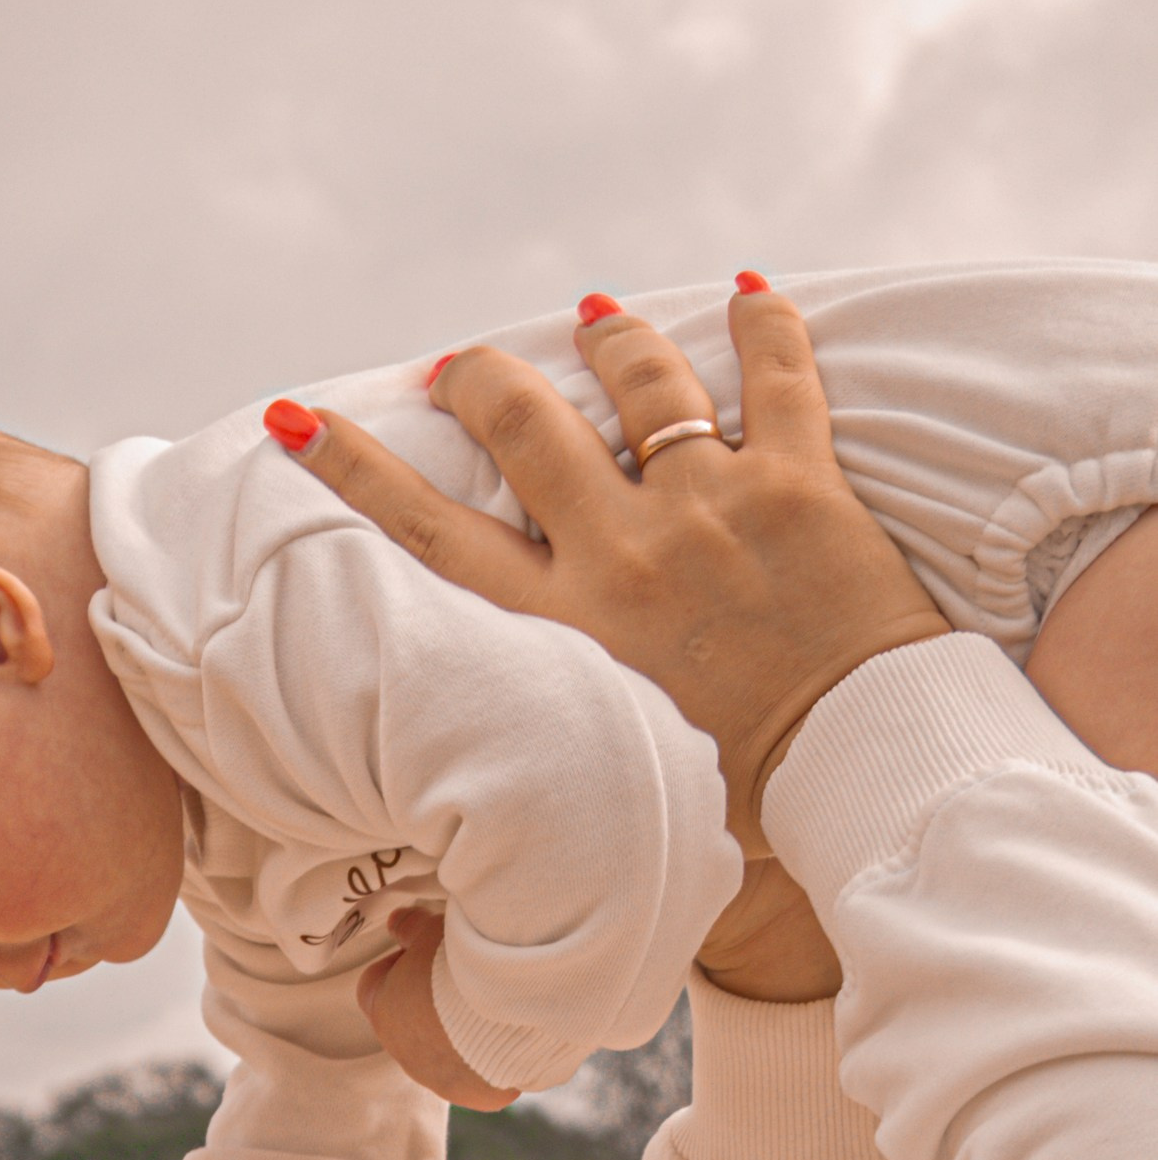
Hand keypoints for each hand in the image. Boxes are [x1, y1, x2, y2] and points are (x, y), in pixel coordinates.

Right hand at [279, 287, 948, 858]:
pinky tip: (750, 295)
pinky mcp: (800, 484)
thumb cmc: (734, 809)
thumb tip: (440, 864)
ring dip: (609, 338)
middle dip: (483, 380)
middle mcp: (621, 551)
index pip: (429, 531)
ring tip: (594, 317)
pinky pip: (779, 377)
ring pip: (641, 381)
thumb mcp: (599, 786)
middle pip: (523, 424)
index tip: (302, 417)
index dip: (354, 466)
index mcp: (560, 629)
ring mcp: (710, 506)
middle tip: (466, 368)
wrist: (856, 773)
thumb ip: (535, 757)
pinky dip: (763, 327)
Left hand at [357, 903, 523, 1105]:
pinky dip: (490, 1059)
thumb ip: (411, 928)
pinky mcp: (478, 1095)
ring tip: (492, 1005)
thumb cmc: (458, 962)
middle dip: (431, 1002)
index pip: (375, 986)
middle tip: (463, 976)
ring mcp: (441, 1079)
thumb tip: (396, 922)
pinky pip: (480, 1076)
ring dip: (460, 1034)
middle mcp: (405, 1053)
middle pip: (409, 1024)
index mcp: (384, 1011)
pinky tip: (511, 1034)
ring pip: (444, 1055)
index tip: (423, 950)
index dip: (398, 965)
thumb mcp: (431, 930)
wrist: (505, 1005)